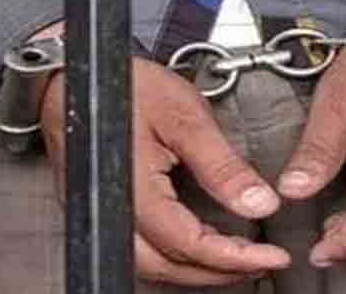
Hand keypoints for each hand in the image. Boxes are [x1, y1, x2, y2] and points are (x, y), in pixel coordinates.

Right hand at [40, 58, 292, 285]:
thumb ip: (221, 164)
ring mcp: (103, 212)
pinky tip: (199, 246)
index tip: (271, 257)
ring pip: (151, 265)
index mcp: (133, 188)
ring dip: (195, 270)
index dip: (233, 256)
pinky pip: (139, 249)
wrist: (74, 73)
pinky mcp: (102, 208)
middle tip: (259, 263)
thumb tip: (259, 203)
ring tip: (235, 259)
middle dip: (217, 272)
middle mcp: (113, 210)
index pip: (188, 242)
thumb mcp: (184, 115)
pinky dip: (174, 257)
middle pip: (168, 266)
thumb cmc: (122, 84)